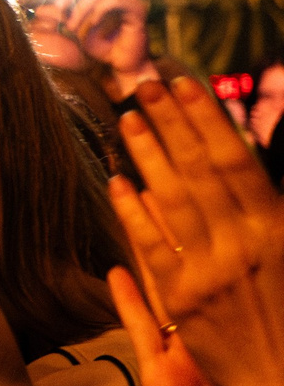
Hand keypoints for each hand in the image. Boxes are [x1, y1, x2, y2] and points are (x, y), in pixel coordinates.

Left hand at [64, 0, 153, 87]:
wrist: (124, 65)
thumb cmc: (102, 48)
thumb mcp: (78, 31)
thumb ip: (65, 17)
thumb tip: (41, 9)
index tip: (57, 5)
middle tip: (59, 9)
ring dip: (82, 8)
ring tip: (73, 26)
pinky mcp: (137, 10)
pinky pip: (114, 1)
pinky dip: (99, 10)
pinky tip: (92, 23)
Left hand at [106, 78, 283, 385]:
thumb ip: (266, 214)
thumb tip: (242, 169)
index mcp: (278, 229)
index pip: (236, 160)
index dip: (207, 119)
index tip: (184, 84)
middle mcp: (244, 244)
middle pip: (198, 171)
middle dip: (171, 123)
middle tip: (142, 84)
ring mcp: (210, 272)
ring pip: (170, 200)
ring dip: (146, 155)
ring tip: (127, 119)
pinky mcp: (182, 301)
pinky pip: (151, 247)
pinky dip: (132, 212)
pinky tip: (117, 183)